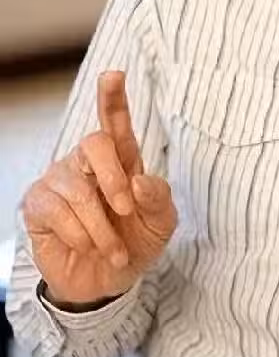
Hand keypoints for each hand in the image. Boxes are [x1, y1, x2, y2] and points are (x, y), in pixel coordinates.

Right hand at [22, 70, 176, 307]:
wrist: (108, 282)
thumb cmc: (137, 242)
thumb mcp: (161, 223)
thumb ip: (159, 199)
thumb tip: (138, 181)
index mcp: (122, 159)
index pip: (115, 121)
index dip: (112, 97)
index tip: (114, 74)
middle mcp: (87, 163)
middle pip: (95, 143)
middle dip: (114, 179)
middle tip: (127, 210)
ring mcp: (59, 181)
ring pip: (78, 189)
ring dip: (102, 227)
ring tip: (112, 249)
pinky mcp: (38, 205)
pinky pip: (58, 213)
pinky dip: (82, 236)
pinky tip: (88, 247)